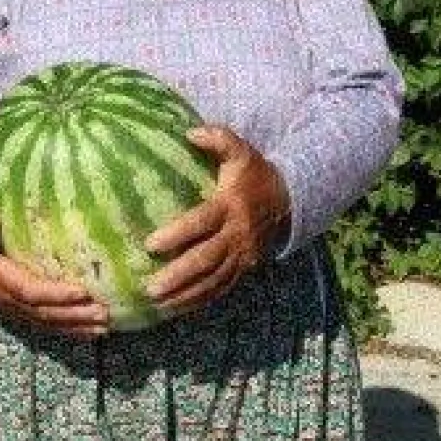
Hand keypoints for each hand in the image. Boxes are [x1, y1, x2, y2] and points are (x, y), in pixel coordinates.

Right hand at [0, 189, 108, 339]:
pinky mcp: (20, 310)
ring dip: (76, 326)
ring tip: (105, 325)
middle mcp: (4, 299)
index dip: (54, 294)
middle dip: (73, 315)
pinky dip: (69, 329)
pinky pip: (46, 324)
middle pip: (43, 313)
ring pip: (47, 323)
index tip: (81, 291)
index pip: (27, 291)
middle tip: (103, 312)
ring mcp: (12, 308)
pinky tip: (91, 330)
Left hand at [143, 126, 290, 316]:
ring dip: (185, 294)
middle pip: (205, 259)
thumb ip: (218, 138)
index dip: (177, 235)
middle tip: (150, 287)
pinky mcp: (244, 268)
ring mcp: (242, 255)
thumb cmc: (254, 174)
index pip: (201, 223)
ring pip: (212, 280)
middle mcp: (236, 234)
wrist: (289, 200)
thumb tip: (190, 132)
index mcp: (230, 206)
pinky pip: (221, 288)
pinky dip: (199, 300)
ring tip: (157, 304)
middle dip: (178, 275)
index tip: (150, 244)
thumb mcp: (241, 151)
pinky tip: (177, 308)